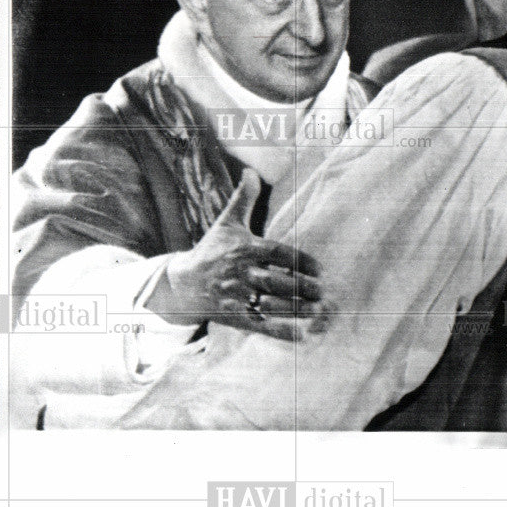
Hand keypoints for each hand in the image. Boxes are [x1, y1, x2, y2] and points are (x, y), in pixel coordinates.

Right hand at [157, 169, 327, 340]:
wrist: (183, 284)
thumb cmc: (212, 251)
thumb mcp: (226, 223)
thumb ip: (243, 199)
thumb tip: (250, 171)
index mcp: (244, 249)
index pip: (278, 254)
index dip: (301, 261)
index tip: (320, 269)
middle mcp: (241, 273)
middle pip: (277, 281)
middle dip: (303, 288)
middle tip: (323, 292)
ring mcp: (236, 296)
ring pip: (271, 304)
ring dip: (297, 310)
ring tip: (319, 310)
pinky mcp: (234, 316)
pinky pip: (260, 326)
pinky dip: (282, 332)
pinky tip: (303, 335)